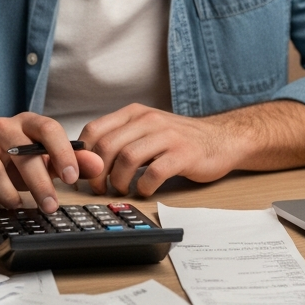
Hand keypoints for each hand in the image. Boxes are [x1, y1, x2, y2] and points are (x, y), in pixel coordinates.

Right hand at [0, 112, 103, 213]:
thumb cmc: (13, 157)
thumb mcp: (43, 156)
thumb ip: (71, 161)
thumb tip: (99, 165)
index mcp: (27, 123)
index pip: (48, 129)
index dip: (61, 153)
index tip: (71, 178)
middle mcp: (1, 127)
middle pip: (21, 153)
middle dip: (38, 183)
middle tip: (50, 206)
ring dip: (6, 191)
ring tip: (15, 205)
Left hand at [81, 104, 236, 196]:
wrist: (222, 139)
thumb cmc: (178, 139)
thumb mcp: (146, 131)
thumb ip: (120, 139)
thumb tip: (86, 160)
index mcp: (134, 114)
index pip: (95, 129)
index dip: (83, 154)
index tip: (82, 173)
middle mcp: (148, 120)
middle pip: (107, 146)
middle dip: (97, 173)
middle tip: (99, 188)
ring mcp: (167, 136)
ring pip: (127, 159)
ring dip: (118, 181)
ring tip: (121, 190)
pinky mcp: (183, 154)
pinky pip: (154, 173)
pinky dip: (143, 187)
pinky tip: (144, 190)